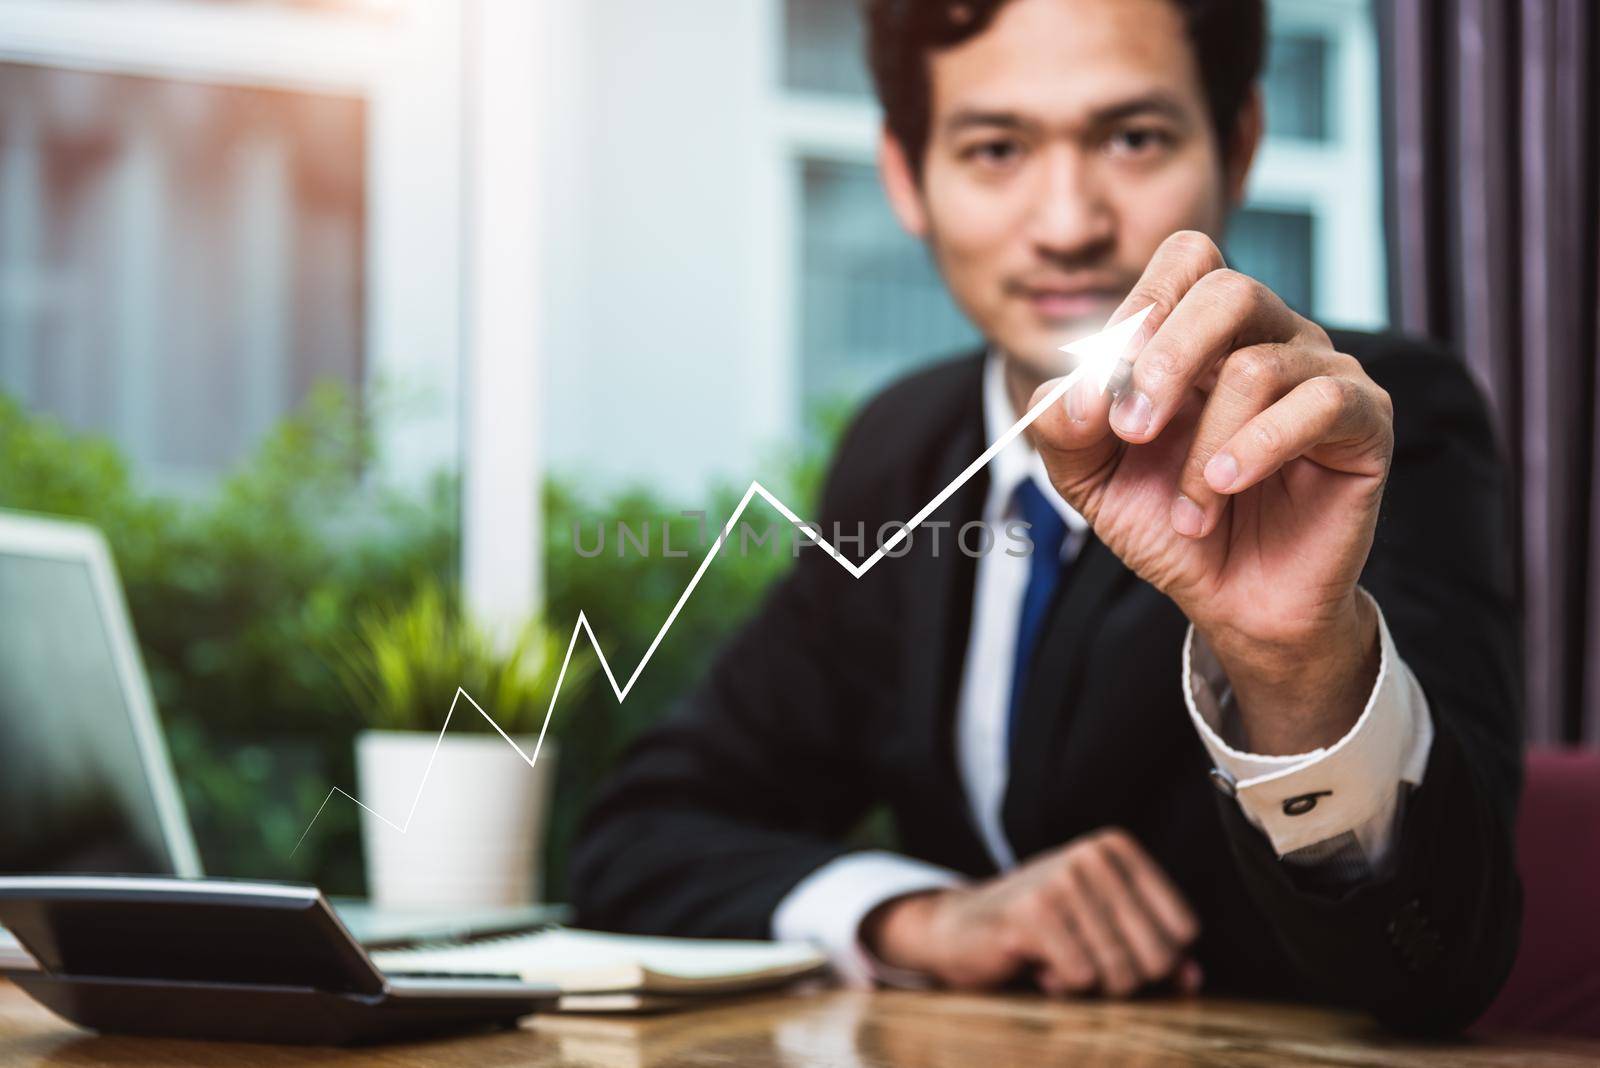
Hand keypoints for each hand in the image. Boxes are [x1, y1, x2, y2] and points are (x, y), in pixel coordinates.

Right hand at [861, 828, 1199, 996]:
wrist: (958, 928)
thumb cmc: (1040, 929)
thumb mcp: (1103, 929)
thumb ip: (1154, 950)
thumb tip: (1192, 978)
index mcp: (1116, 848)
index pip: (1182, 929)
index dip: (1154, 958)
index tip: (1110, 946)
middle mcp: (1091, 855)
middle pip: (1156, 956)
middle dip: (1122, 978)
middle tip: (1082, 961)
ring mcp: (1061, 881)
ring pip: (1120, 972)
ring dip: (1088, 984)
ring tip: (1056, 958)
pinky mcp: (1033, 914)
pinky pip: (1082, 978)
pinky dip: (1060, 986)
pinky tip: (1035, 962)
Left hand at [1029, 231, 1390, 753]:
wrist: (1234, 599)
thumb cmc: (1170, 524)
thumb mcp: (1090, 476)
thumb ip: (1062, 426)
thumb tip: (1074, 392)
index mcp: (1204, 334)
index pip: (1185, 262)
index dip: (1139, 311)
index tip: (1101, 391)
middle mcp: (1269, 336)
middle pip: (1228, 291)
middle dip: (1164, 361)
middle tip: (1131, 432)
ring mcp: (1322, 372)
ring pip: (1258, 365)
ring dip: (1204, 447)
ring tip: (1190, 508)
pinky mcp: (1364, 419)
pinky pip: (1319, 403)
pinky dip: (1256, 449)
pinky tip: (1225, 489)